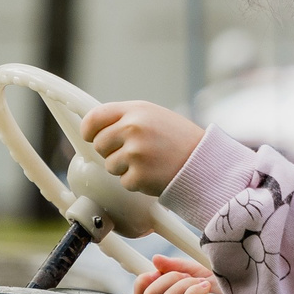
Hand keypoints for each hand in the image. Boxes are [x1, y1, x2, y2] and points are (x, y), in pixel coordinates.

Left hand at [81, 100, 203, 196]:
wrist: (204, 162)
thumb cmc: (179, 140)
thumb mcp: (154, 116)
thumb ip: (126, 119)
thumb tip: (95, 129)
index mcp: (136, 110)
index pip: (95, 117)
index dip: (89, 130)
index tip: (90, 137)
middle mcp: (133, 128)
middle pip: (99, 144)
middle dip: (111, 152)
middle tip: (133, 153)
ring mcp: (135, 152)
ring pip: (110, 165)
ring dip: (124, 168)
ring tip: (148, 162)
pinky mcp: (139, 175)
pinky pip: (124, 182)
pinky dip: (136, 182)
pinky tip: (154, 174)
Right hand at [134, 254, 220, 293]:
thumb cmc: (222, 290)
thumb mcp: (198, 272)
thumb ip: (176, 266)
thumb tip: (156, 259)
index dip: (144, 281)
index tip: (157, 271)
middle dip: (168, 278)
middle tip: (185, 276)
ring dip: (185, 284)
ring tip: (201, 283)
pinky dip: (195, 290)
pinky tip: (206, 289)